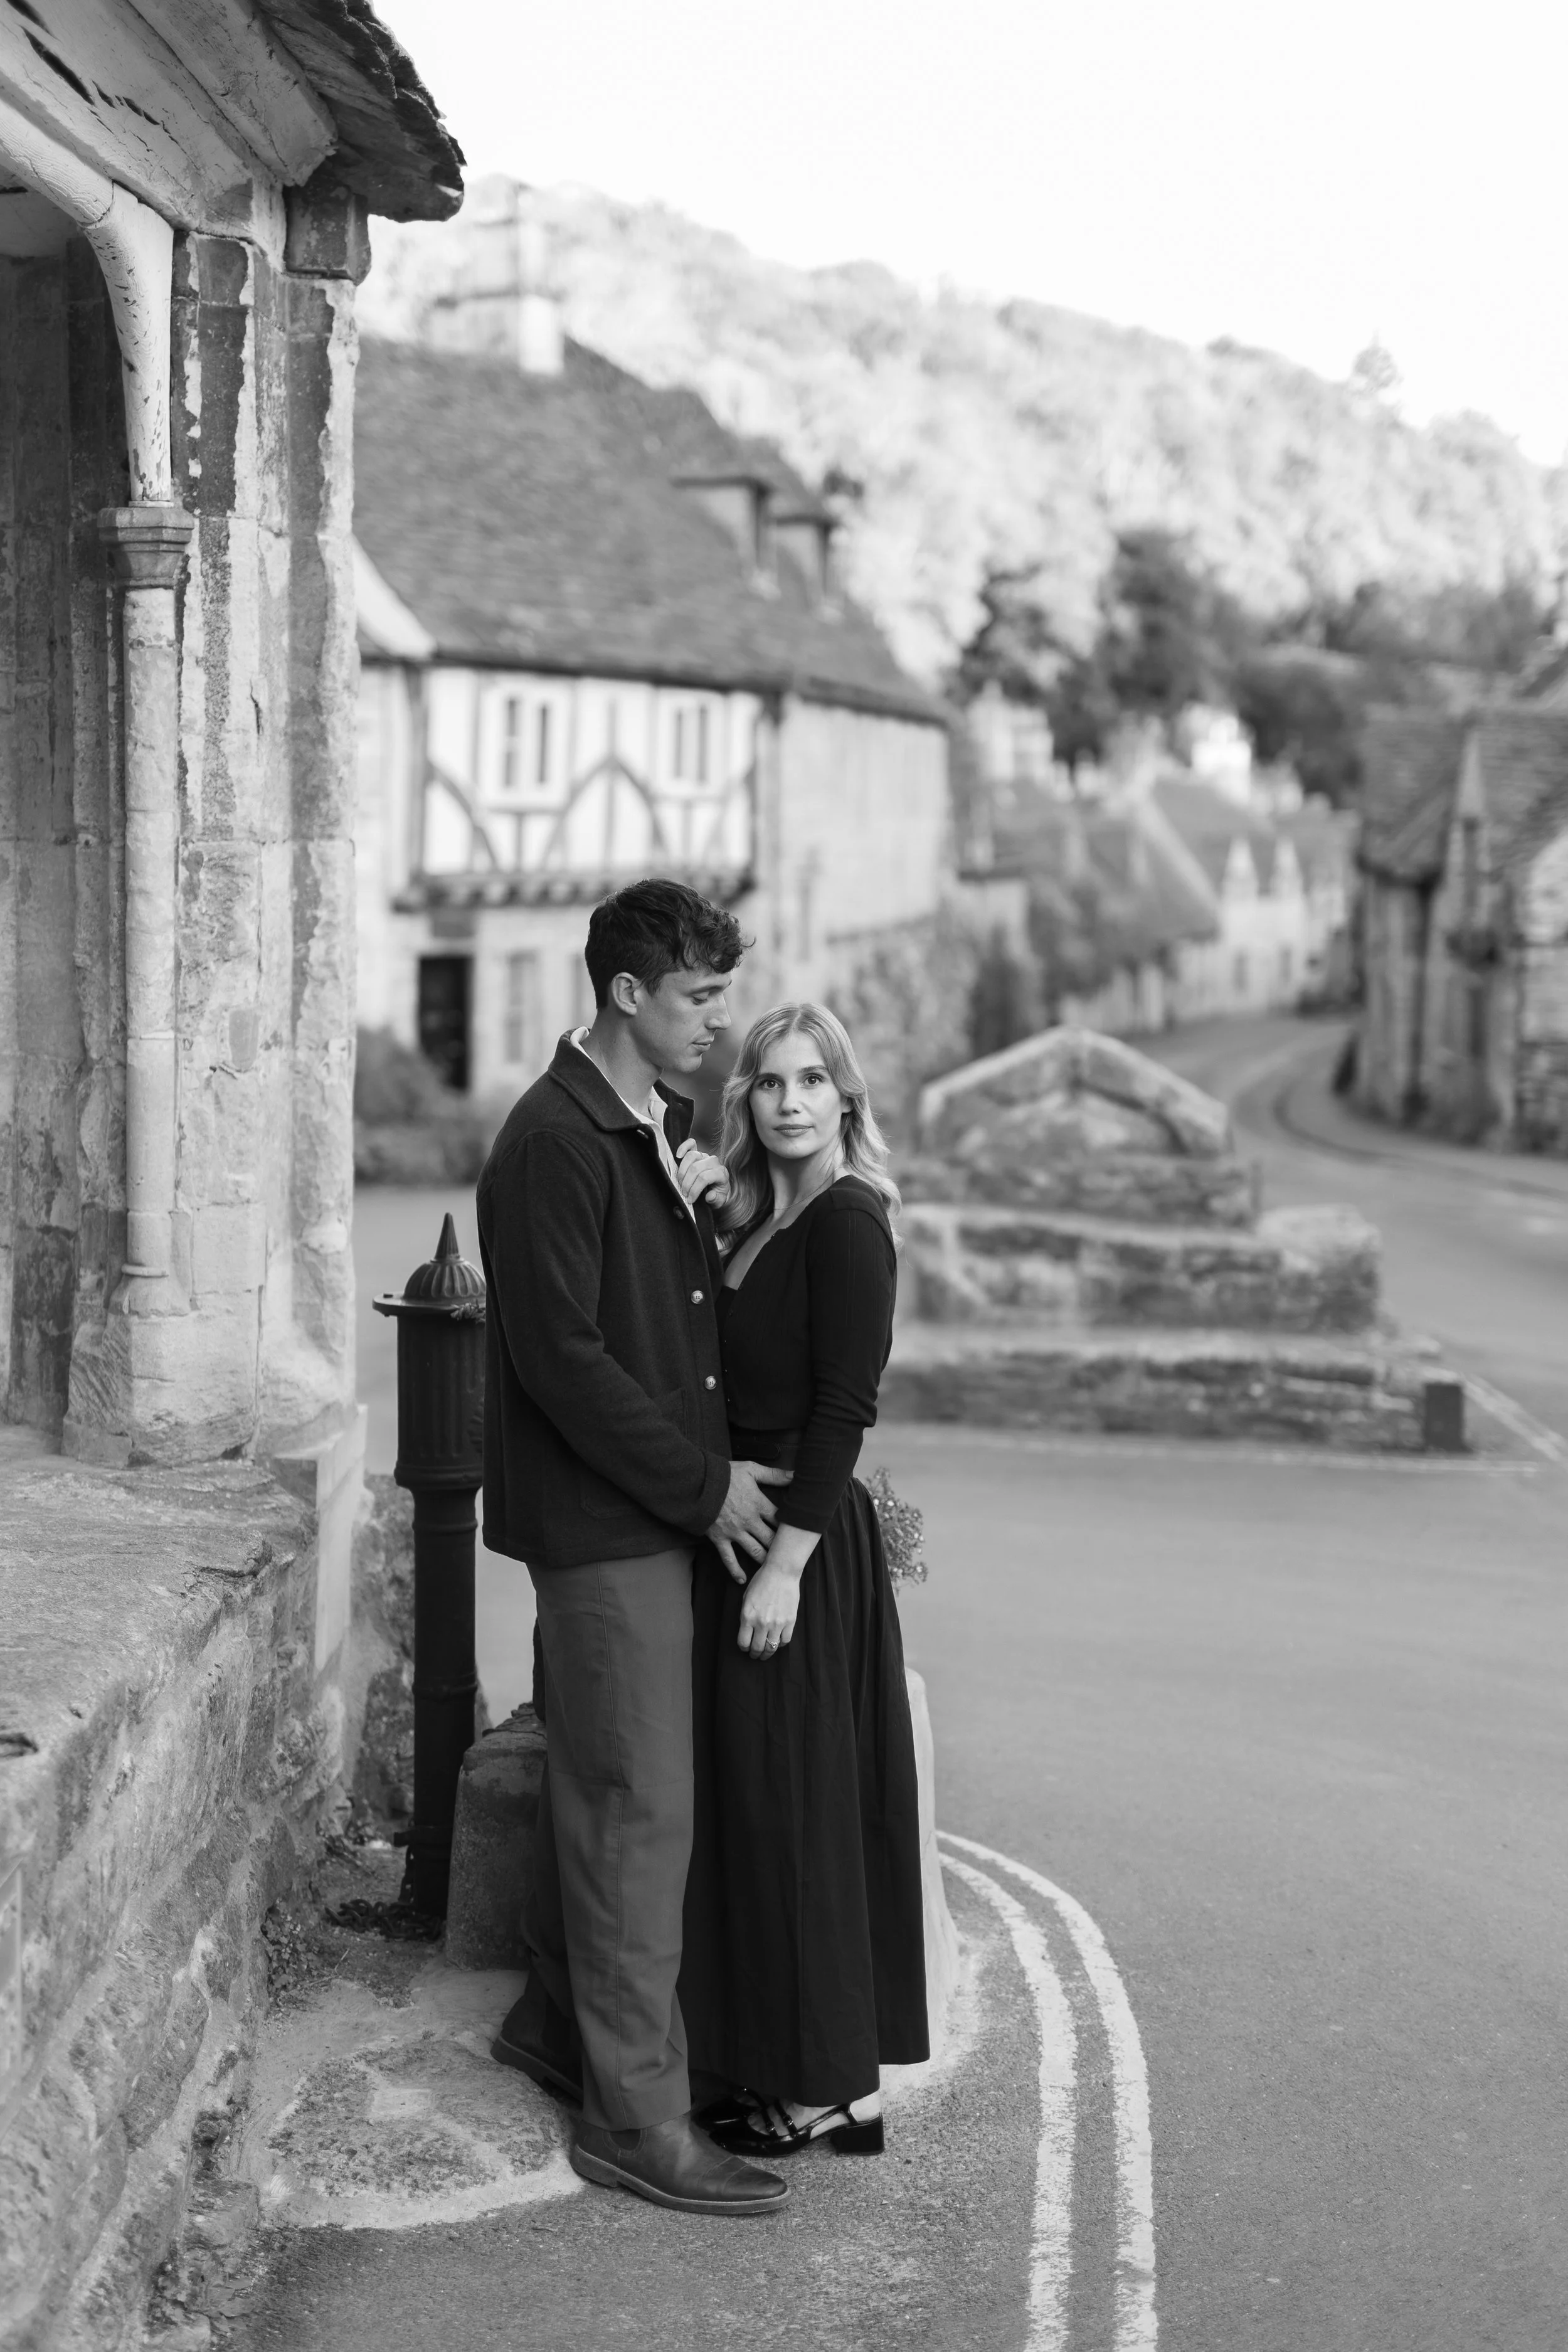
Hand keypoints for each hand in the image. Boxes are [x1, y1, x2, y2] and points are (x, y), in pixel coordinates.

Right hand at [676, 1138, 730, 1209]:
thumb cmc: (716, 1195)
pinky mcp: (698, 1153)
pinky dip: (683, 1147)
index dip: (694, 1190)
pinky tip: (678, 1156)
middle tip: (684, 1193)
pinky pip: (691, 1144)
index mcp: (721, 1173)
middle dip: (687, 1183)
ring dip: (682, 1171)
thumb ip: (716, 1200)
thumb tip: (710, 1195)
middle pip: (695, 1168)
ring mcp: (706, 1156)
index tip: (690, 1199)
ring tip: (680, 1183)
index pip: (704, 1178)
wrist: (716, 1189)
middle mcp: (714, 1162)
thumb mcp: (719, 1201)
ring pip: (691, 1157)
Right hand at [708, 1460, 791, 1580]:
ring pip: (755, 1551)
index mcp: (758, 1504)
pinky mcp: (720, 1539)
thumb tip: (795, 1475)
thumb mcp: (751, 1469)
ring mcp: (735, 1532)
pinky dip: (735, 1571)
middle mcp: (749, 1521)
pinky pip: (729, 1559)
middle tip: (791, 1556)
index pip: (781, 1520)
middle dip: (781, 1548)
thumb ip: (774, 1475)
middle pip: (771, 1539)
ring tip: (775, 1568)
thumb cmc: (724, 1475)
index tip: (798, 1533)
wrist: (696, 1483)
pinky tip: (743, 1580)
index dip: (791, 1527)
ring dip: (766, 1560)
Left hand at [738, 1557, 802, 1657]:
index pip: (743, 1643)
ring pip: (771, 1648)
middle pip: (757, 1648)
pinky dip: (781, 1644)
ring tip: (766, 1654)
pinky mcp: (790, 1621)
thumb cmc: (761, 1581)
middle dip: (755, 1655)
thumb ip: (745, 1616)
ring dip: (767, 1654)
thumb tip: (747, 1632)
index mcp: (747, 1617)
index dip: (743, 1649)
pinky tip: (778, 1642)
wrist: (781, 1572)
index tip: (745, 1648)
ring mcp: (777, 1623)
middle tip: (755, 1656)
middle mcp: (761, 1623)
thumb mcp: (746, 1598)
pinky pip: (785, 1640)